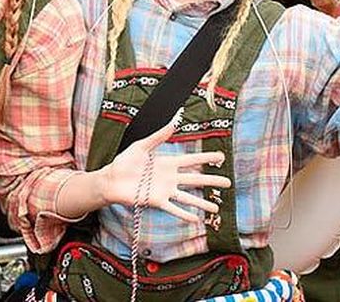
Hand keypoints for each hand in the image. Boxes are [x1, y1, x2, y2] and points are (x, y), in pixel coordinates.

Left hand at [97, 119, 231, 221]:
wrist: (111, 179)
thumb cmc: (124, 161)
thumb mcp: (142, 145)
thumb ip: (159, 136)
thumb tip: (174, 120)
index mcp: (168, 162)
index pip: (192, 160)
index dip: (206, 157)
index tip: (221, 157)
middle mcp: (170, 178)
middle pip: (195, 179)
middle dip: (212, 181)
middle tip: (228, 183)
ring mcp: (165, 191)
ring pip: (188, 197)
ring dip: (202, 203)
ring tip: (216, 209)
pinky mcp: (156, 202)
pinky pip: (173, 208)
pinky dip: (184, 214)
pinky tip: (195, 219)